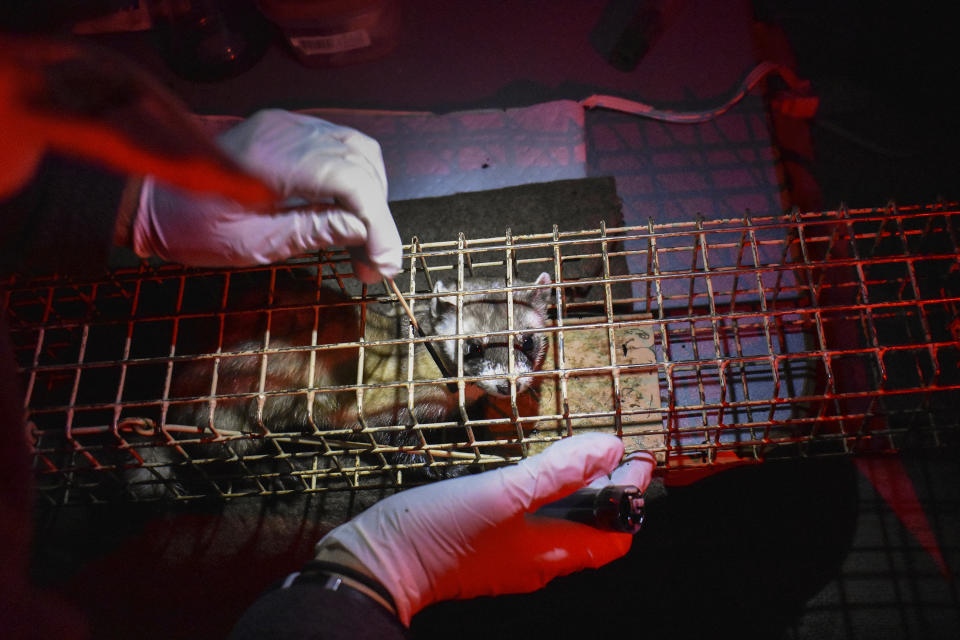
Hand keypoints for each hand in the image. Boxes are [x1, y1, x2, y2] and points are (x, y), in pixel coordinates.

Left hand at [131, 109, 401, 281]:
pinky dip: (357, 183)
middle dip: (378, 216)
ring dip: (372, 199)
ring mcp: (290, 125)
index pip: (349, 179)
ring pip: (360, 153)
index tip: (386, 263)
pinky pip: (342, 149)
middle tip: (374, 264)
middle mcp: (286, 130)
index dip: (378, 221)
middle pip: (361, 164)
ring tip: (364, 244)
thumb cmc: (191, 228)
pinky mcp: (290, 131)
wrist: (151, 200)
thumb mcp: (251, 244)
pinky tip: (349, 216)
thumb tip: (363, 230)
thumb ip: (310, 231)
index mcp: (271, 158)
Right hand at [317, 433, 654, 624]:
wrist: (379, 564)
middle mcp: (539, 562)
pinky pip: (536, 524)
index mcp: (551, 553)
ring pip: (564, 527)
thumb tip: (610, 450)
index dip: (632, 498)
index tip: (639, 457)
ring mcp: (513, 558)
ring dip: (580, 493)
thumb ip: (558, 470)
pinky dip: (550, 498)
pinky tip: (534, 475)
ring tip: (581, 456)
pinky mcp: (491, 550)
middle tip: (614, 450)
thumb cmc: (440, 531)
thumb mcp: (503, 492)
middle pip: (592, 531)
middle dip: (609, 492)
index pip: (616, 536)